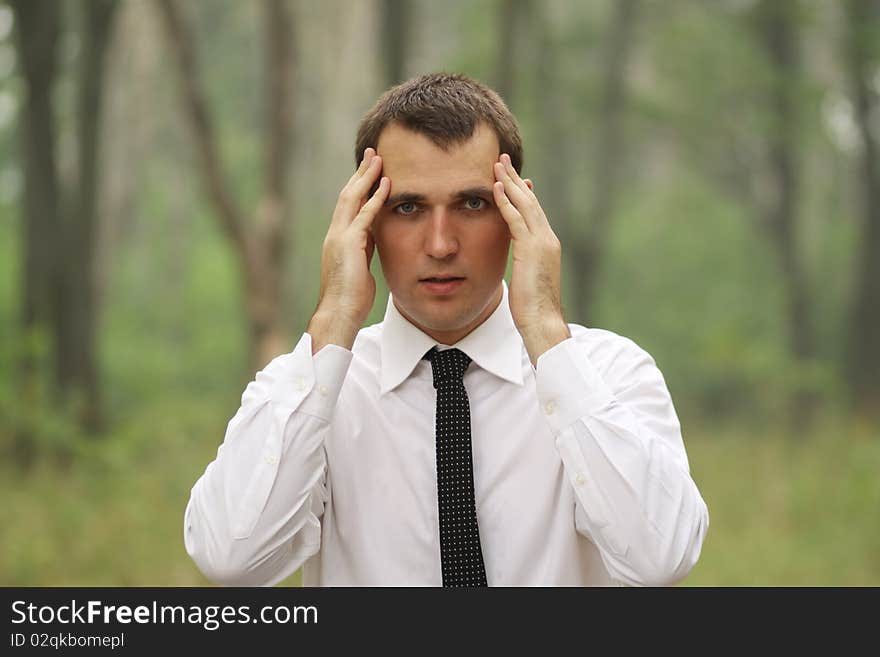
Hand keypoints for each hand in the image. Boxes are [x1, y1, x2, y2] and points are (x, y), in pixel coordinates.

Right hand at [308, 148, 389, 352]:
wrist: (339, 313)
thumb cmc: (351, 298)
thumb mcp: (360, 267)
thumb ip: (365, 249)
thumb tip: (374, 239)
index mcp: (338, 239)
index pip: (349, 205)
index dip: (359, 186)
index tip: (370, 170)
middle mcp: (335, 233)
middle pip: (347, 194)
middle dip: (360, 173)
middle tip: (372, 153)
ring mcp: (339, 237)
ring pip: (352, 198)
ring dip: (366, 177)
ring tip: (378, 159)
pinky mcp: (348, 245)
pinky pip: (364, 215)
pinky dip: (375, 198)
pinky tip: (386, 184)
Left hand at [493, 153, 570, 365]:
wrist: (543, 323)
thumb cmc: (534, 309)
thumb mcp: (527, 280)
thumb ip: (524, 265)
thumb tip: (518, 263)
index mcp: (547, 246)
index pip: (533, 212)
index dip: (521, 193)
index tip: (512, 177)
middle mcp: (547, 239)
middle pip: (530, 201)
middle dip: (515, 179)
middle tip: (502, 159)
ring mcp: (542, 243)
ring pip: (524, 204)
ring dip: (509, 182)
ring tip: (497, 163)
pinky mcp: (531, 249)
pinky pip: (516, 218)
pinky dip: (506, 201)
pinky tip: (495, 187)